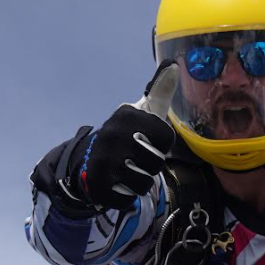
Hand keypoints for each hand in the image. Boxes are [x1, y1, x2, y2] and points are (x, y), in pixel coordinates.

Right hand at [30, 66, 178, 215]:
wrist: (90, 161)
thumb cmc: (127, 136)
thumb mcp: (143, 112)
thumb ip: (161, 92)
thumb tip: (175, 65)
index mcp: (127, 115)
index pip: (167, 139)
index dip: (161, 145)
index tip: (146, 140)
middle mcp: (113, 135)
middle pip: (157, 163)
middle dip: (149, 166)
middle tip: (134, 159)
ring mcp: (104, 160)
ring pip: (144, 183)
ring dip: (138, 183)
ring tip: (126, 171)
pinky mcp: (98, 184)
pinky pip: (128, 199)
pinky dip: (125, 197)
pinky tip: (116, 185)